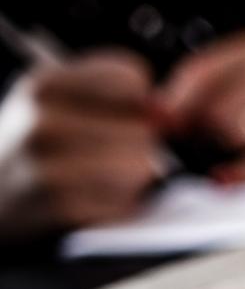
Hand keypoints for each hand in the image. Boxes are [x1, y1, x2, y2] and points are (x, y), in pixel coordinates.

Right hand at [0, 50, 161, 240]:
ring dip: (132, 176)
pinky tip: (91, 199)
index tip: (120, 111)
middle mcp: (44, 122)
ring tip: (98, 176)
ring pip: (141, 165)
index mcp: (44, 85)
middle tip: (105, 153)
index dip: (137, 99)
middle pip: (143, 127)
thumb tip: (164, 111)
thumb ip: (113, 92)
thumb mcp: (55, 99)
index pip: (131, 78)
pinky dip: (120, 205)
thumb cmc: (36, 145)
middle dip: (137, 143)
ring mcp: (52, 168)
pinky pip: (129, 202)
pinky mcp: (66, 210)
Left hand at [159, 31, 244, 182]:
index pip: (202, 71)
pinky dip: (242, 173)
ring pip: (235, 130)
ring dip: (225, 147)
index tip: (157, 121)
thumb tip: (156, 114)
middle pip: (216, 105)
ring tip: (231, 150)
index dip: (175, 99)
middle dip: (202, 129)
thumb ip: (205, 91)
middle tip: (200, 141)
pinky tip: (225, 182)